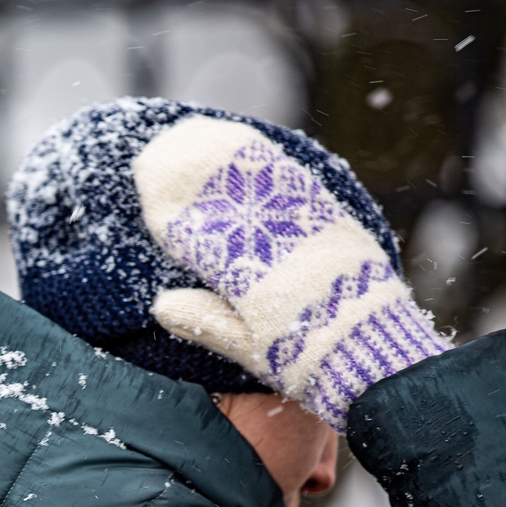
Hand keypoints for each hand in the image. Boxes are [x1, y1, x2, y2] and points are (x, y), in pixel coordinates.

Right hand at [133, 115, 449, 430]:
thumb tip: (161, 304)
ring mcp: (307, 228)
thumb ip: (204, 323)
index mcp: (248, 279)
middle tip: (162, 148)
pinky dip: (268, 163)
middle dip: (191, 173)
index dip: (170, 210)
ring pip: (259, 182)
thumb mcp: (249, 349)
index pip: (197, 235)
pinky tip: (251, 148)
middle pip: (224, 200)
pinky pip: (296, 183)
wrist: (375, 351)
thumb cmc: (307, 357)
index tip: (147, 187)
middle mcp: (276, 245)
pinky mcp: (335, 221)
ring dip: (226, 156)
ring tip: (199, 133)